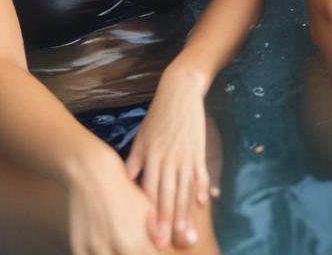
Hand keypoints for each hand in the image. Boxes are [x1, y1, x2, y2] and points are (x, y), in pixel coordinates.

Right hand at [68, 145, 166, 253]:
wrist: (93, 174)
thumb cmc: (124, 190)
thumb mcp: (145, 206)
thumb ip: (154, 230)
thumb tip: (163, 246)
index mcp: (134, 238)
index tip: (149, 249)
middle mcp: (115, 245)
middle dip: (132, 254)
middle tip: (132, 246)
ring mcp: (95, 247)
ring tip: (119, 247)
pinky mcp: (78, 246)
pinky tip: (103, 249)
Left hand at [124, 66, 215, 248]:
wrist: (179, 91)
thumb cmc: (157, 115)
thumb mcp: (142, 137)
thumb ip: (135, 161)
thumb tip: (127, 183)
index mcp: (151, 157)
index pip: (149, 193)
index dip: (150, 216)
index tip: (150, 236)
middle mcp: (168, 159)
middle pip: (168, 195)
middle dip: (168, 222)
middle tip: (169, 243)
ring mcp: (185, 154)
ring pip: (184, 189)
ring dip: (186, 212)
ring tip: (187, 232)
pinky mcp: (199, 149)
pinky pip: (200, 171)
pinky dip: (202, 186)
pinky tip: (204, 202)